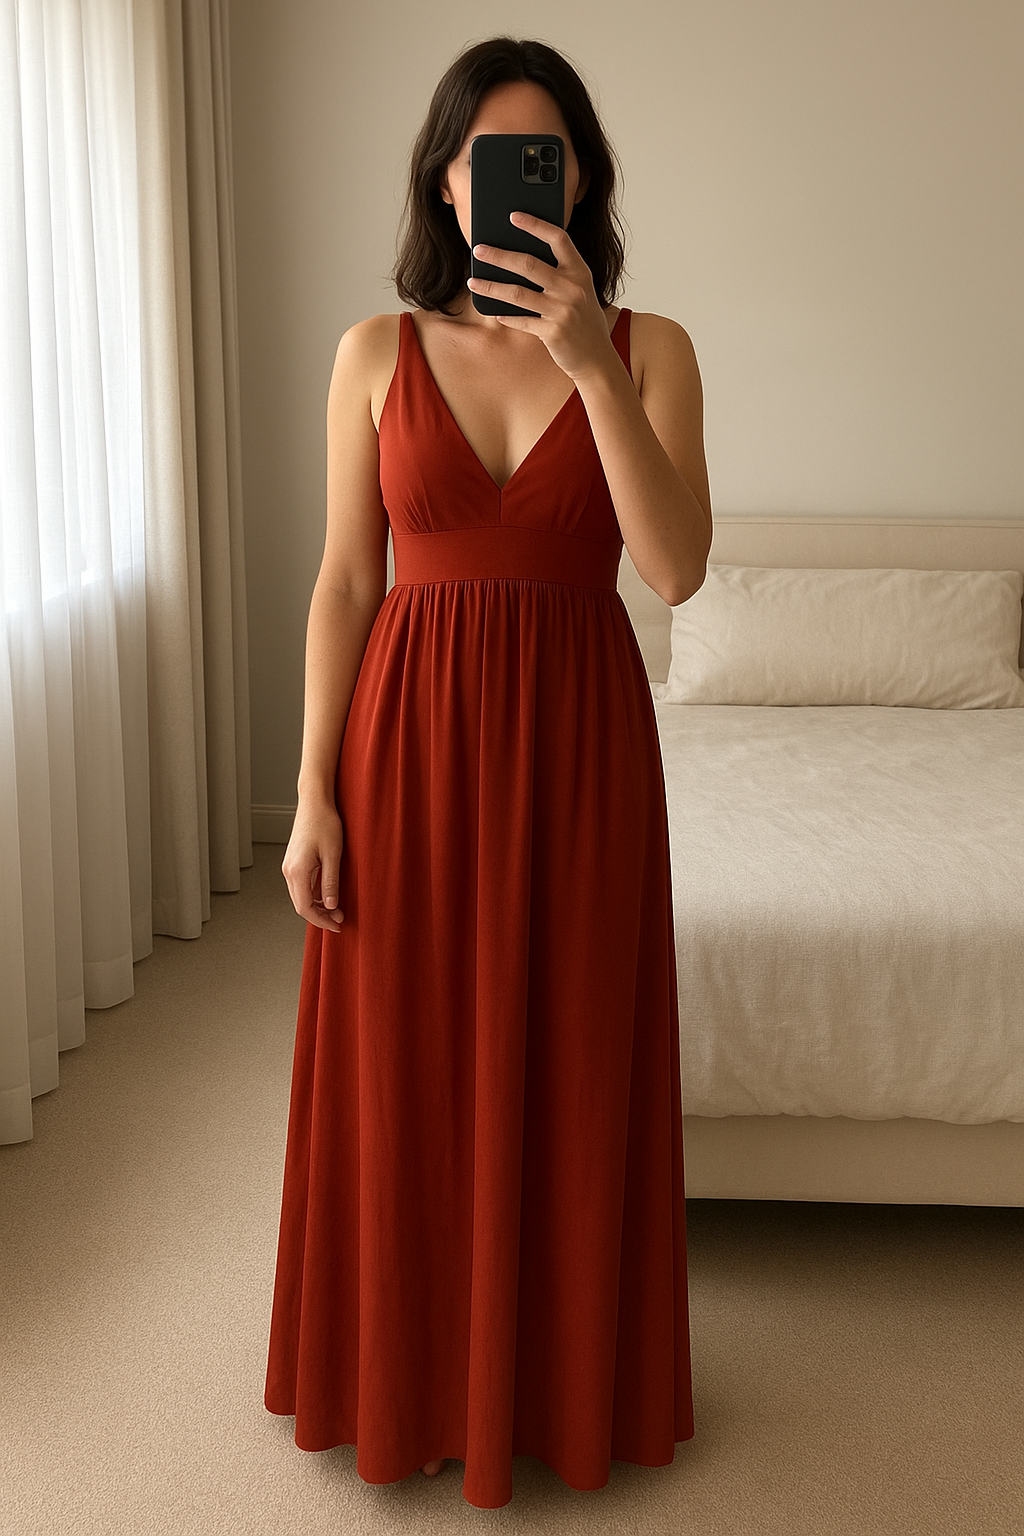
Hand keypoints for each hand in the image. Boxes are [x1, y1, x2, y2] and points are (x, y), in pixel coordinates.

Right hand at [281, 797, 345, 931]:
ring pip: (300, 897)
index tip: (338, 925)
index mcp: (297, 871)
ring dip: (317, 907)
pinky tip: (327, 896)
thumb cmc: (325, 823)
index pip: (305, 908)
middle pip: (300, 905)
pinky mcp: (293, 862)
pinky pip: (300, 887)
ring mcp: (289, 866)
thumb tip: (331, 906)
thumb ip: (330, 882)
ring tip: (336, 910)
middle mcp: (288, 871)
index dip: (321, 921)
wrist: (314, 803)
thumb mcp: (333, 854)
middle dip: (320, 917)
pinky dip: (313, 896)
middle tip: (340, 920)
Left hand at [467, 211, 618, 381]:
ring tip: (472, 282)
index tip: (513, 216)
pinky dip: (507, 318)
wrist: (597, 358)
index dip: (535, 225)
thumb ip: (559, 274)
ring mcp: (563, 311)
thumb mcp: (579, 291)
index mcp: (580, 272)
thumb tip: (519, 259)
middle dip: (499, 255)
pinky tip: (495, 313)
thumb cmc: (583, 320)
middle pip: (529, 264)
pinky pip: (522, 321)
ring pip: (518, 294)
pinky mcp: (553, 333)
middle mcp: (572, 288)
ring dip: (491, 287)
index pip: (558, 239)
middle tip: (478, 249)